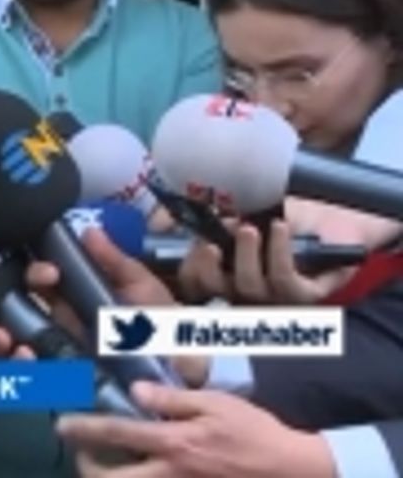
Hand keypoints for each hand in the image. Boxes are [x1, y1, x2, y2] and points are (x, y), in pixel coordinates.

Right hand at [0, 229, 209, 385]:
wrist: (187, 371)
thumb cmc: (164, 324)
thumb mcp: (141, 286)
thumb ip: (114, 261)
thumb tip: (87, 230)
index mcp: (75, 298)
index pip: (40, 281)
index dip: (36, 272)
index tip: (50, 272)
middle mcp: (60, 324)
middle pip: (16, 311)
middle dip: (6, 305)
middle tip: (27, 297)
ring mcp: (58, 355)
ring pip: (13, 344)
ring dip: (0, 339)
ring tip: (6, 339)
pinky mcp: (63, 384)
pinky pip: (31, 377)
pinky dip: (19, 369)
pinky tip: (24, 359)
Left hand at [56, 382, 336, 477]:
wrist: (292, 471)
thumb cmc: (254, 431)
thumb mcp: (216, 404)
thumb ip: (172, 398)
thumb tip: (135, 390)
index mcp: (175, 443)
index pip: (117, 433)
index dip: (84, 428)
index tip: (61, 424)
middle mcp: (169, 474)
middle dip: (87, 468)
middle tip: (80, 454)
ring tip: (101, 465)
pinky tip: (138, 470)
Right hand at [177, 218, 351, 305]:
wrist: (332, 223)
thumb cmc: (281, 218)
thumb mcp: (242, 213)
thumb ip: (213, 220)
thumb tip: (178, 221)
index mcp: (225, 276)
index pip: (195, 284)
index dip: (189, 270)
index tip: (193, 245)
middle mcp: (246, 293)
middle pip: (214, 293)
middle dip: (207, 270)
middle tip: (210, 245)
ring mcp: (275, 298)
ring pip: (249, 287)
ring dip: (246, 255)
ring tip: (249, 227)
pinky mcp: (305, 295)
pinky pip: (284, 278)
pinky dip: (278, 251)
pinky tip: (280, 227)